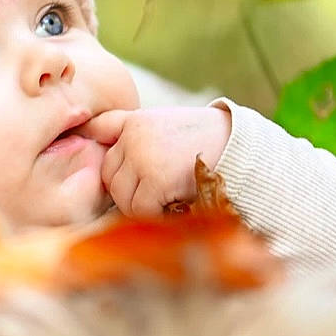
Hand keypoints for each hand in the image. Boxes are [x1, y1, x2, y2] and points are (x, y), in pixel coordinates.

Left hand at [76, 106, 231, 216]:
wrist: (240, 148)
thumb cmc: (205, 141)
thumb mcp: (166, 125)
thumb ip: (135, 135)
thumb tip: (95, 145)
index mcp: (135, 120)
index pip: (98, 131)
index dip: (104, 153)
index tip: (114, 164)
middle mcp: (133, 136)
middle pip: (108, 175)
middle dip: (128, 189)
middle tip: (156, 192)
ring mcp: (141, 157)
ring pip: (121, 196)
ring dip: (141, 205)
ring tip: (167, 198)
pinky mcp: (155, 179)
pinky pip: (139, 210)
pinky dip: (156, 215)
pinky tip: (175, 205)